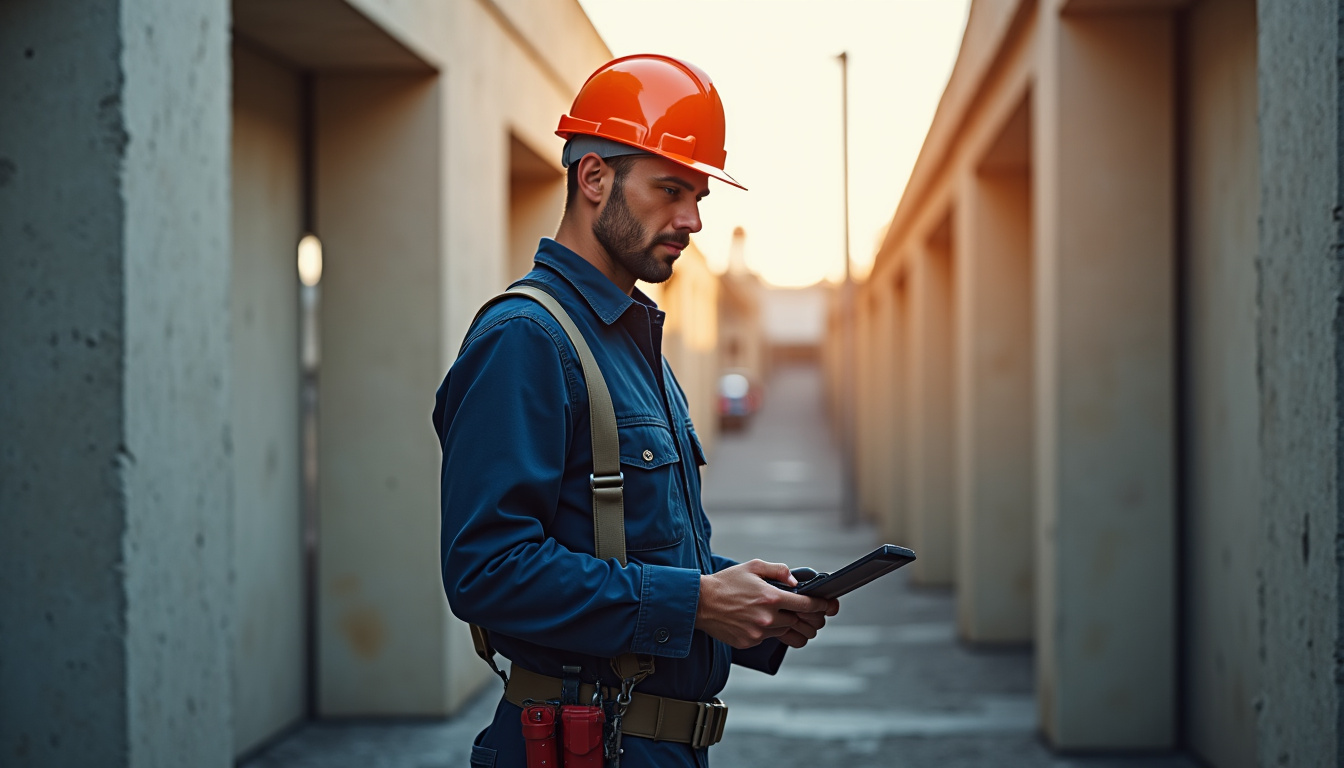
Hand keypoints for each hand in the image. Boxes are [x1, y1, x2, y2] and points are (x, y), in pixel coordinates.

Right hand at [695, 560, 837, 648]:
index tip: (828, 605)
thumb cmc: (726, 583)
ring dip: (794, 627)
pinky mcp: (750, 642)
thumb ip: (778, 571)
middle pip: (801, 622)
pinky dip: (772, 631)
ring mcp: (759, 633)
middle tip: (816, 616)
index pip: (807, 605)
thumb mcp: (753, 567)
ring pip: (787, 632)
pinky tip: (766, 622)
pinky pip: (770, 639)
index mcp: (771, 597)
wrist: (699, 603)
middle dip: (813, 619)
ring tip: (795, 621)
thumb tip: (795, 581)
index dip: (822, 605)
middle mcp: (768, 618)